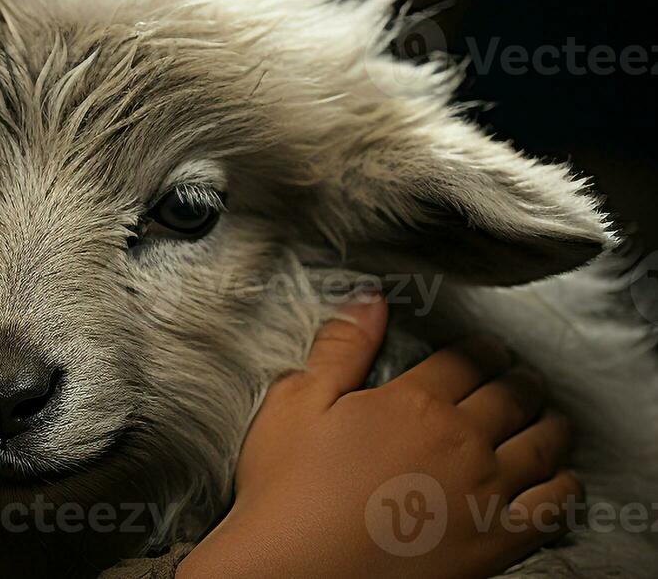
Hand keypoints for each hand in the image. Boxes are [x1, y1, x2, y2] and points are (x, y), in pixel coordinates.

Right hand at [179, 292, 580, 578]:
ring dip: (550, 423)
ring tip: (547, 418)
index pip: (467, 360)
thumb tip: (370, 301)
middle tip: (521, 377)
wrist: (294, 571)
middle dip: (521, 380)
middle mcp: (459, 441)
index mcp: (412, 403)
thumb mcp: (296, 404)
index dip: (482, 348)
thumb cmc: (287, 491)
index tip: (487, 349)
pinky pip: (552, 507)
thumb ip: (340, 348)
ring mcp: (483, 492)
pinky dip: (565, 486)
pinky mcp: (495, 541)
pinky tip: (559, 478)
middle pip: (512, 396)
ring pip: (543, 444)